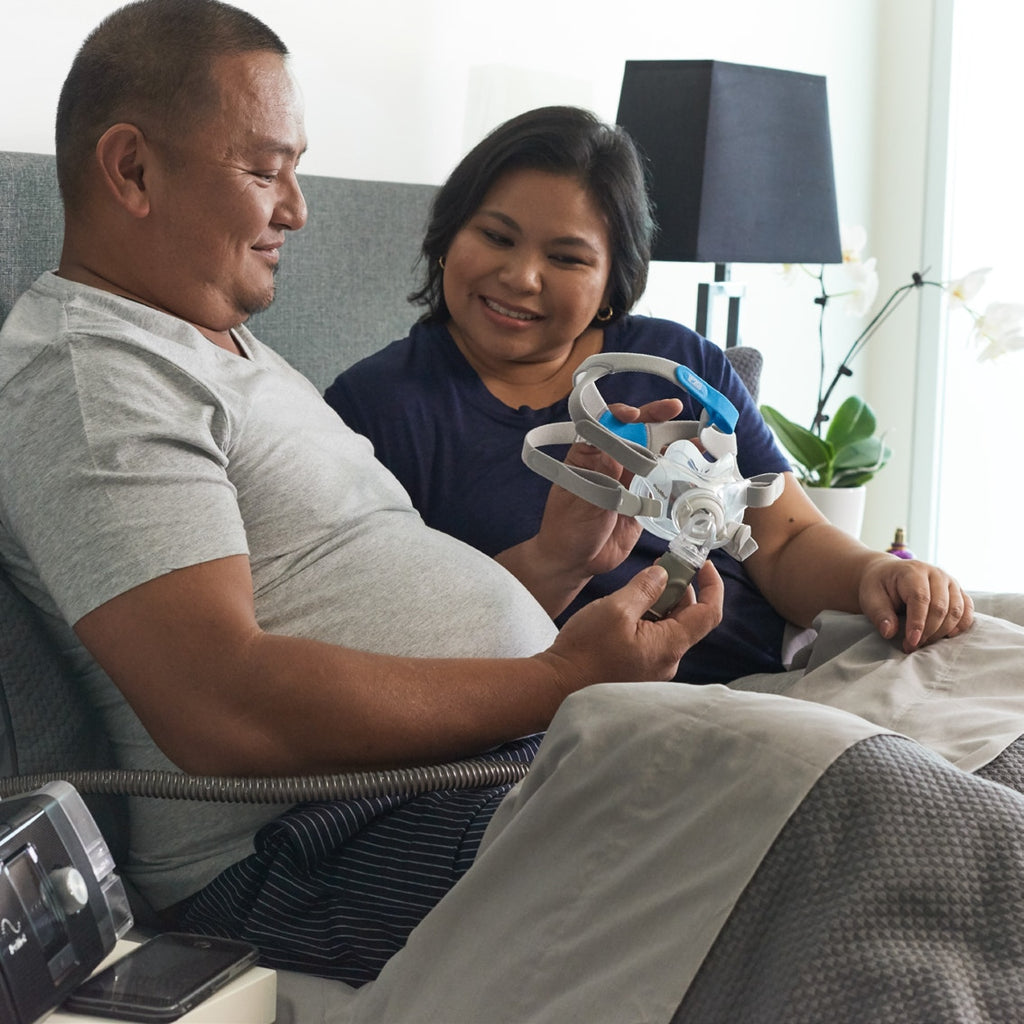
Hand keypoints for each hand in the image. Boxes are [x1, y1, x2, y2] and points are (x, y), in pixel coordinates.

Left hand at [534, 397, 683, 578]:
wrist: (575, 562)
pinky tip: (696, 474)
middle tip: (676, 412)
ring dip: (676, 449)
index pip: (609, 425)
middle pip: (639, 436)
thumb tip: (617, 449)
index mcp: (592, 456)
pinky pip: (665, 486)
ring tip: (698, 443)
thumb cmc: (566, 526)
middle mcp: (613, 464)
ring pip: (656, 458)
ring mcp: (630, 483)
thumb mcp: (579, 496)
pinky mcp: (644, 502)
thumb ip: (601, 472)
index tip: (636, 414)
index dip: (624, 415)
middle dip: (659, 423)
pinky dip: (681, 479)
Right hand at [541, 560, 722, 691]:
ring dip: (660, 603)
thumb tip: (664, 575)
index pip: (709, 614)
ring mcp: (654, 668)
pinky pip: (653, 639)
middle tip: (660, 567)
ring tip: (636, 588)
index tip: (703, 565)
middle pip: (688, 619)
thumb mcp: (615, 608)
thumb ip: (644, 588)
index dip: (712, 586)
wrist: (558, 686)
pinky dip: (647, 619)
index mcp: (669, 646)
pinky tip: (625, 610)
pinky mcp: (638, 670)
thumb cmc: (585, 650)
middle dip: (679, 589)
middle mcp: (668, 660)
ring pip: (669, 628)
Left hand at [858, 556, 974, 651]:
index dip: (917, 623)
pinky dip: (960, 626)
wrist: (888, 575)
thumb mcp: (870, 598)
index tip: (911, 643)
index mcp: (912, 571)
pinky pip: (967, 611)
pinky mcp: (958, 592)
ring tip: (923, 642)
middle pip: (940, 607)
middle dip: (928, 631)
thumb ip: (880, 614)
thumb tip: (889, 632)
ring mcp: (950, 582)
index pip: (920, 598)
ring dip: (942, 632)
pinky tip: (945, 636)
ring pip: (956, 611)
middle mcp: (936, 574)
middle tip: (911, 646)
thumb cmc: (879, 587)